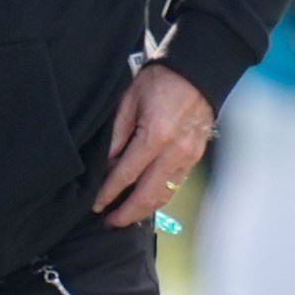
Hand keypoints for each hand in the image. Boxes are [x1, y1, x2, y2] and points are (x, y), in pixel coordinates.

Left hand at [94, 63, 214, 226]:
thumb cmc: (162, 80)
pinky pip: (175, 184)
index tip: (96, 205)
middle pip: (148, 195)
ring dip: (143, 210)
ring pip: (164, 195)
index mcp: (156, 136)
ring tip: (125, 216)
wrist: (198, 71)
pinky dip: (159, 196)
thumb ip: (117, 134)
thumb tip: (107, 164)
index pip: (126, 175)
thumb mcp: (129, 100)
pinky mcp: (196, 156)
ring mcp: (188, 156)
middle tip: (109, 222)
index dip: (108, 193)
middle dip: (126, 213)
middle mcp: (175, 151)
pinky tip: (146, 199)